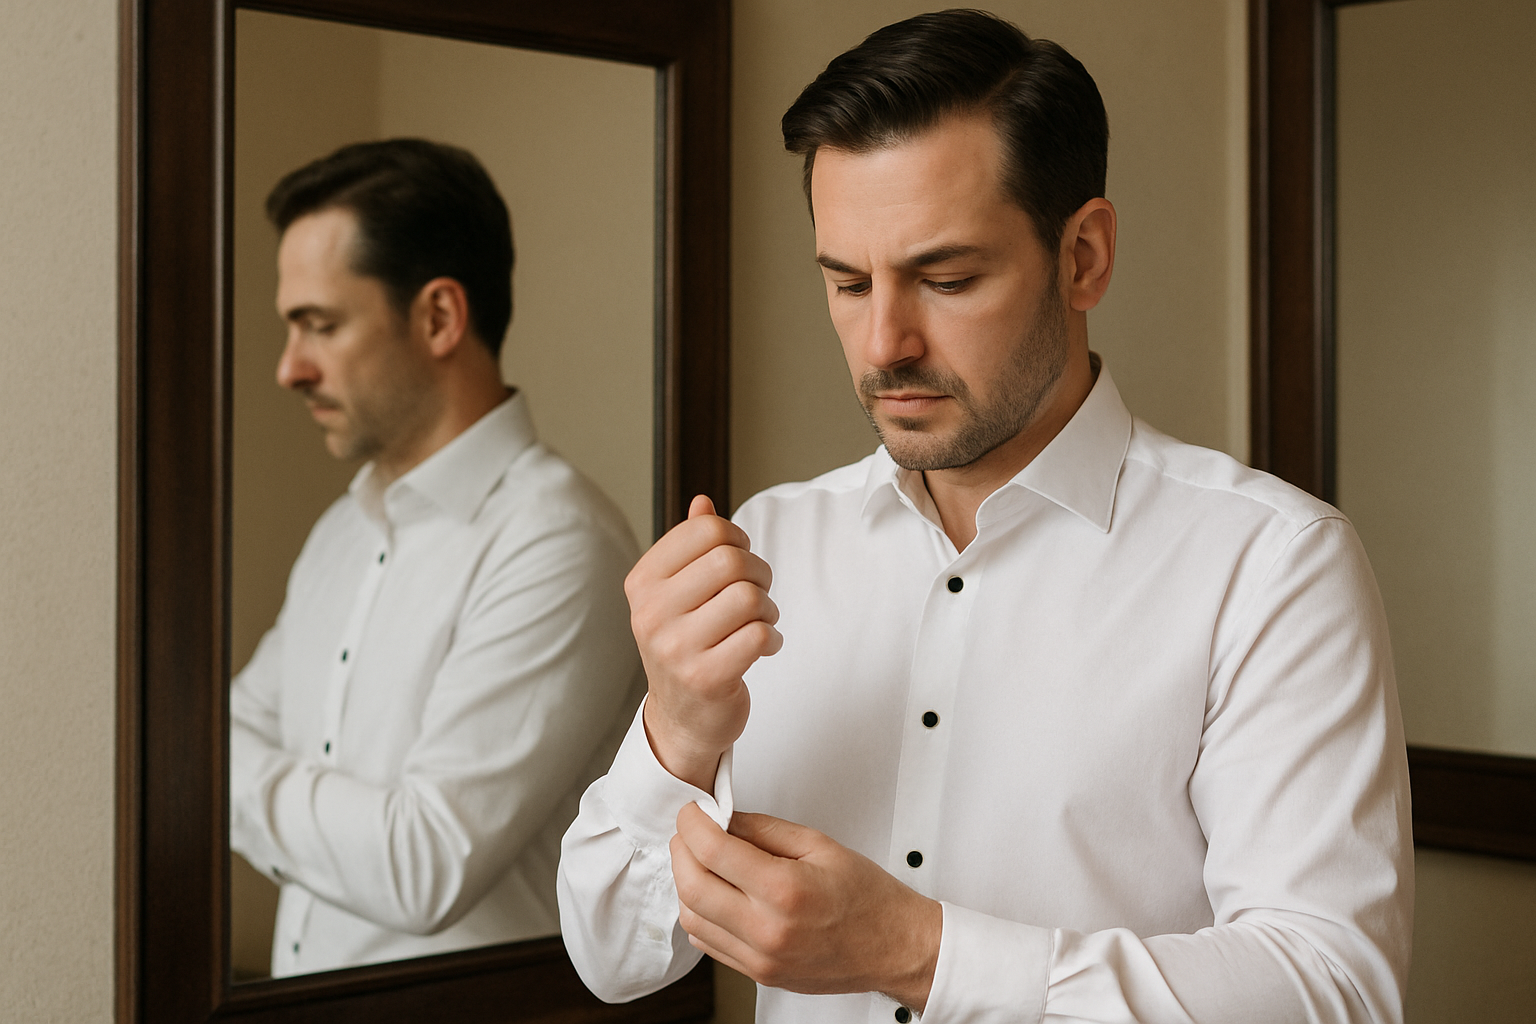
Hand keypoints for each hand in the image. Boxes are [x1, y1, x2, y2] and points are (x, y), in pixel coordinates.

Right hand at [628, 495, 781, 789]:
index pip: (706, 530)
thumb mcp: (678, 594)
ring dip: (768, 609)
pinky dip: (772, 638)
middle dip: (759, 573)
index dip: (737, 539)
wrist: (682, 718)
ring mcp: (675, 648)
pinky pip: (759, 636)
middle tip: (758, 593)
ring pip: (748, 598)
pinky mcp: (705, 677)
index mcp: (643, 583)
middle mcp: (651, 613)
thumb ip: (690, 547)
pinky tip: (762, 647)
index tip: (740, 559)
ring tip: (759, 623)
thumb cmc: (687, 644)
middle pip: (731, 560)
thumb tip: (703, 503)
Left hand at [670, 803, 941, 1011]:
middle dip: (681, 851)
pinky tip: (714, 893)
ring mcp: (761, 958)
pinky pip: (708, 944)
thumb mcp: (818, 844)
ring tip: (701, 860)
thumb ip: (764, 830)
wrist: (894, 947)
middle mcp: (768, 930)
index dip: (692, 824)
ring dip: (686, 883)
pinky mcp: (759, 973)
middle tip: (690, 832)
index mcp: (785, 890)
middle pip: (692, 888)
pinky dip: (700, 914)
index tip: (692, 812)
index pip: (713, 852)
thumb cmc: (867, 898)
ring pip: (692, 919)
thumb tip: (724, 819)